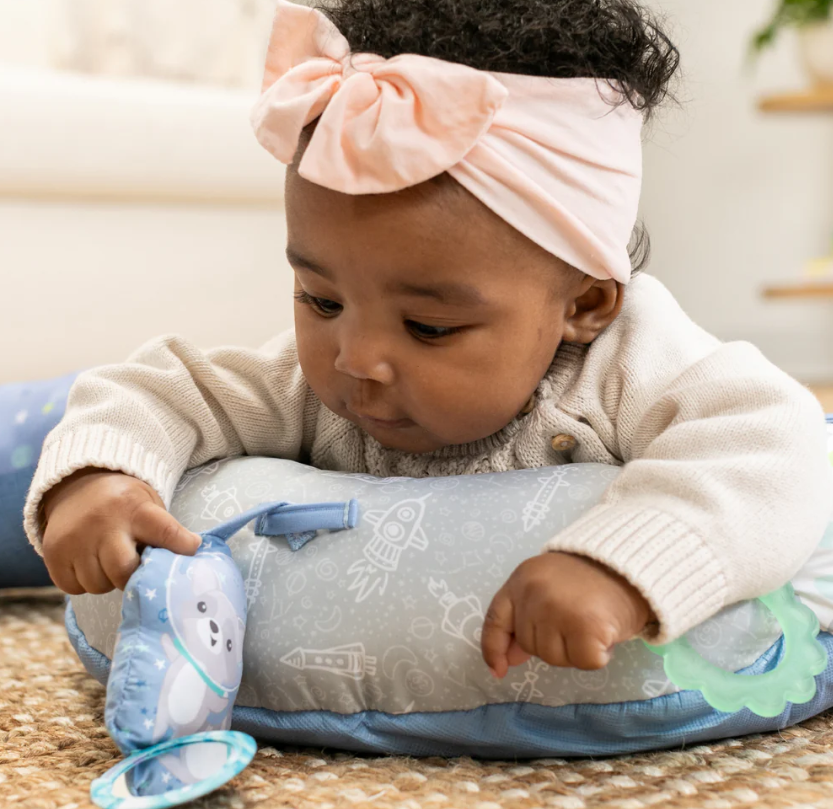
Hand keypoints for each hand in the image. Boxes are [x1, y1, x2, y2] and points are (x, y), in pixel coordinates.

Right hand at [41, 468, 201, 594]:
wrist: (78, 485)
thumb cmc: (124, 501)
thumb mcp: (149, 503)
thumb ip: (165, 531)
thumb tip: (186, 562)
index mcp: (134, 508)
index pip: (165, 533)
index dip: (182, 547)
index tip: (191, 552)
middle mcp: (103, 524)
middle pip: (123, 570)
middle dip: (133, 577)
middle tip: (135, 568)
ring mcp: (75, 539)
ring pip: (98, 584)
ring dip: (108, 581)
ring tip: (110, 561)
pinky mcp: (54, 553)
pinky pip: (74, 588)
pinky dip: (84, 583)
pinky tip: (90, 564)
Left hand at [481, 552, 652, 674]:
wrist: (631, 564)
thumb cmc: (589, 577)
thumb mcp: (548, 586)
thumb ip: (525, 617)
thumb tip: (508, 659)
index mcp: (521, 579)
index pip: (496, 620)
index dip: (494, 648)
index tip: (499, 670)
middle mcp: (534, 593)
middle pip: (531, 645)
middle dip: (553, 642)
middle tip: (576, 620)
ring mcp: (558, 610)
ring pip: (555, 658)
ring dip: (574, 650)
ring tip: (591, 622)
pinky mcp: (586, 627)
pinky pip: (584, 662)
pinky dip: (598, 655)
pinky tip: (605, 632)